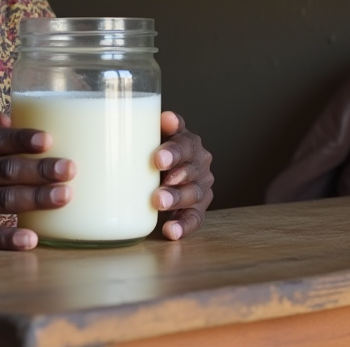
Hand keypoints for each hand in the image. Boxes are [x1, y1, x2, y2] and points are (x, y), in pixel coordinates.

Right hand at [0, 114, 73, 250]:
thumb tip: (12, 118)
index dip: (22, 139)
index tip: (49, 139)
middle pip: (4, 170)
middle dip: (40, 170)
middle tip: (70, 169)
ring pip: (2, 200)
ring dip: (36, 199)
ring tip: (65, 196)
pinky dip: (8, 238)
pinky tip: (31, 239)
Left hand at [152, 111, 213, 240]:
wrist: (155, 171)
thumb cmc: (149, 149)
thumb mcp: (149, 134)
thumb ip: (152, 124)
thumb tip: (165, 118)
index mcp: (188, 142)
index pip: (185, 144)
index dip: (173, 152)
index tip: (157, 159)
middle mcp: (199, 163)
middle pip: (192, 169)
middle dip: (176, 177)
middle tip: (160, 183)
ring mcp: (200, 187)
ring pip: (194, 194)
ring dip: (176, 199)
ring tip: (158, 203)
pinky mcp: (197, 209)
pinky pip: (195, 218)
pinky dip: (183, 225)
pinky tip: (170, 231)